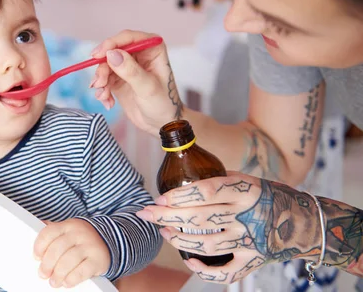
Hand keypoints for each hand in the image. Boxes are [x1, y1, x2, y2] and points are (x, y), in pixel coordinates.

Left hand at [34, 218, 110, 287]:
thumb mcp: (68, 232)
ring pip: (69, 260)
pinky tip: (67, 282)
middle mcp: (79, 233)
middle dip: (47, 264)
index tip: (36, 257)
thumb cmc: (81, 240)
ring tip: (54, 282)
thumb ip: (53, 234)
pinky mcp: (98, 259)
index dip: (39, 246)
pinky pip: (82, 270)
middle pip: (58, 248)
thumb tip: (31, 233)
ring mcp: (90, 245)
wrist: (108, 241)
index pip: (49, 232)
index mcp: (68, 225)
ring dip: (58, 274)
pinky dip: (72, 279)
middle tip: (43, 274)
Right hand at [90, 30, 183, 136]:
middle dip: (103, 67)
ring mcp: (127, 66)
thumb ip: (130, 70)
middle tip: (99, 83)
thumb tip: (111, 54)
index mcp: (152, 48)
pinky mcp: (118, 79)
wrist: (162, 124)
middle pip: (112, 51)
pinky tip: (108, 102)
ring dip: (101, 81)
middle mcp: (138, 54)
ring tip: (104, 96)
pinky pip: (103, 79)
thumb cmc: (163, 103)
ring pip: (105, 65)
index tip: (98, 55)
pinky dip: (102, 90)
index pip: (128, 38)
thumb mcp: (147, 87)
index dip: (110, 44)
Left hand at [135, 173, 321, 283]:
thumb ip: (222, 182)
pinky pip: (226, 272)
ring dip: (180, 240)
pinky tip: (190, 261)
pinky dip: (205, 271)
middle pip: (200, 218)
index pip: (206, 191)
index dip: (179, 196)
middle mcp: (247, 216)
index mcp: (246, 192)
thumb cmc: (271, 197)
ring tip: (164, 232)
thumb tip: (185, 184)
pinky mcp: (254, 260)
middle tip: (147, 213)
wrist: (306, 223)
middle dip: (167, 216)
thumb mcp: (250, 180)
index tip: (159, 198)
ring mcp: (251, 241)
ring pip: (208, 244)